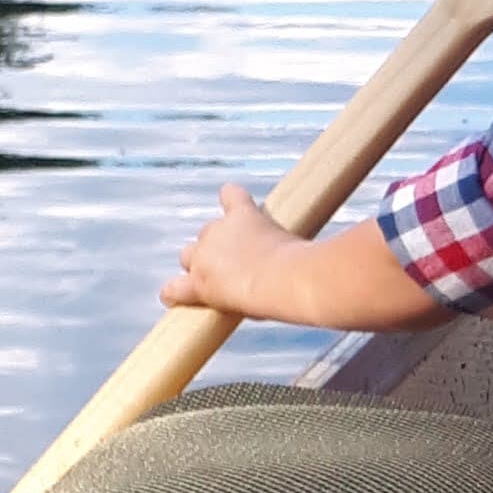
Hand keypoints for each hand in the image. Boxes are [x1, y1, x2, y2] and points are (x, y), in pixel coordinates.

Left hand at [165, 186, 312, 319]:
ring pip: (187, 256)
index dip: (232, 202)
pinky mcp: (199, 284)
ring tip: (214, 281)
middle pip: (207, 233)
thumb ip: (297, 242)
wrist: (287, 278)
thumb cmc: (301, 262)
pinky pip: (174, 288)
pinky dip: (173, 293)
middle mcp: (217, 230)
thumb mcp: (300, 242)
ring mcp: (204, 257)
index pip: (230, 195)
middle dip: (217, 245)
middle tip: (238, 264)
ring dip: (197, 265)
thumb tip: (320, 256)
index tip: (235, 205)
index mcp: (243, 214)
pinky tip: (173, 297)